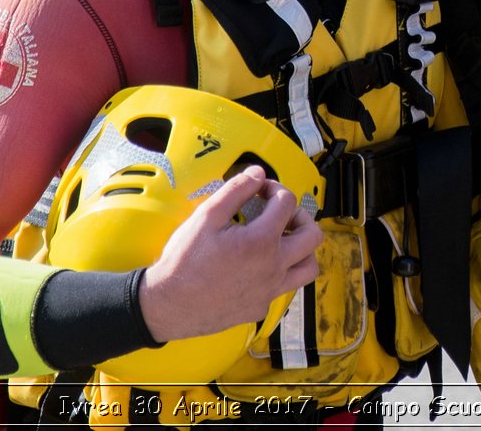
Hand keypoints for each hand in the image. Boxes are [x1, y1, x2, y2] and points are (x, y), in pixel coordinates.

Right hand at [137, 165, 322, 342]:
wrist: (168, 305)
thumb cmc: (184, 263)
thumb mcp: (206, 216)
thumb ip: (236, 190)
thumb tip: (257, 174)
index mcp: (262, 241)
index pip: (287, 203)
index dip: (274, 188)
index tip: (261, 190)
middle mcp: (273, 267)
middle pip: (312, 235)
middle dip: (299, 216)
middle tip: (281, 213)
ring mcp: (269, 290)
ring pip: (308, 268)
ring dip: (301, 249)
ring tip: (282, 241)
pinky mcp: (260, 307)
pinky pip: (284, 288)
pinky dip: (279, 274)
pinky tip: (260, 267)